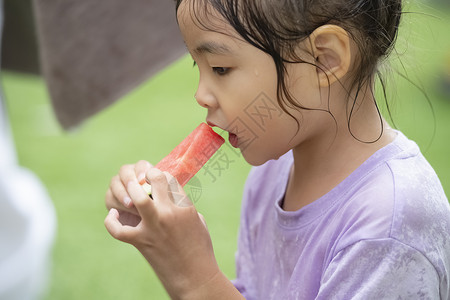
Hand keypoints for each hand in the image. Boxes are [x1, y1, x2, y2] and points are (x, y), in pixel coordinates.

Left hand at [104, 161, 220, 298]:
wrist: (195, 276)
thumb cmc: (200, 248)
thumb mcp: (198, 221)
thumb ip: (184, 206)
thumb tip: (171, 197)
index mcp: (185, 207)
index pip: (169, 178)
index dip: (160, 175)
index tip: (156, 179)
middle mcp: (169, 213)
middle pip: (155, 180)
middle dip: (147, 175)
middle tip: (141, 180)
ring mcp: (154, 227)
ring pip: (138, 199)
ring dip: (131, 191)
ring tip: (128, 191)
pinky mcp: (141, 242)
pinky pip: (118, 230)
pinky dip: (111, 221)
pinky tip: (113, 215)